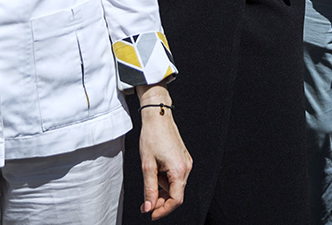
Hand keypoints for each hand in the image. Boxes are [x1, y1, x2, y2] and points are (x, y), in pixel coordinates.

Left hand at [138, 99, 191, 218]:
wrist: (158, 117)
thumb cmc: (152, 136)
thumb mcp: (147, 166)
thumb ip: (149, 189)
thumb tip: (149, 207)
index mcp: (179, 170)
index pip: (176, 200)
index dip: (163, 210)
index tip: (151, 214)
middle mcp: (186, 167)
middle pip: (176, 194)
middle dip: (160, 201)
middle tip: (145, 202)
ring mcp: (186, 163)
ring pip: (175, 186)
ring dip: (161, 189)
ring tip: (149, 175)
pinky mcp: (183, 159)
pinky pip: (175, 176)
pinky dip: (165, 180)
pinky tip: (156, 171)